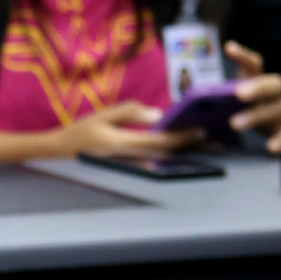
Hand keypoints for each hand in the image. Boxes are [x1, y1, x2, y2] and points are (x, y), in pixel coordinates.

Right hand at [47, 101, 203, 158]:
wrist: (63, 153)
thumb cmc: (81, 132)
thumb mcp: (102, 116)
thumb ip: (129, 113)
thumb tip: (157, 113)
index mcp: (127, 143)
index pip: (163, 141)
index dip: (184, 136)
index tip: (203, 130)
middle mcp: (134, 158)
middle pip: (171, 154)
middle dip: (194, 148)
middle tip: (218, 142)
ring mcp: (133, 165)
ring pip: (167, 159)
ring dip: (188, 153)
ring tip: (208, 147)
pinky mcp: (132, 166)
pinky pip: (158, 161)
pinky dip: (175, 156)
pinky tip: (186, 151)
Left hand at [224, 42, 280, 151]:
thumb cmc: (264, 109)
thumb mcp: (249, 99)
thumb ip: (226, 97)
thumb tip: (192, 101)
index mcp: (261, 83)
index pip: (255, 65)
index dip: (243, 56)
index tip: (229, 47)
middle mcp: (275, 95)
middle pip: (272, 84)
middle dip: (257, 87)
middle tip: (239, 93)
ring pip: (275, 110)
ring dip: (255, 116)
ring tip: (234, 124)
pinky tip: (271, 147)